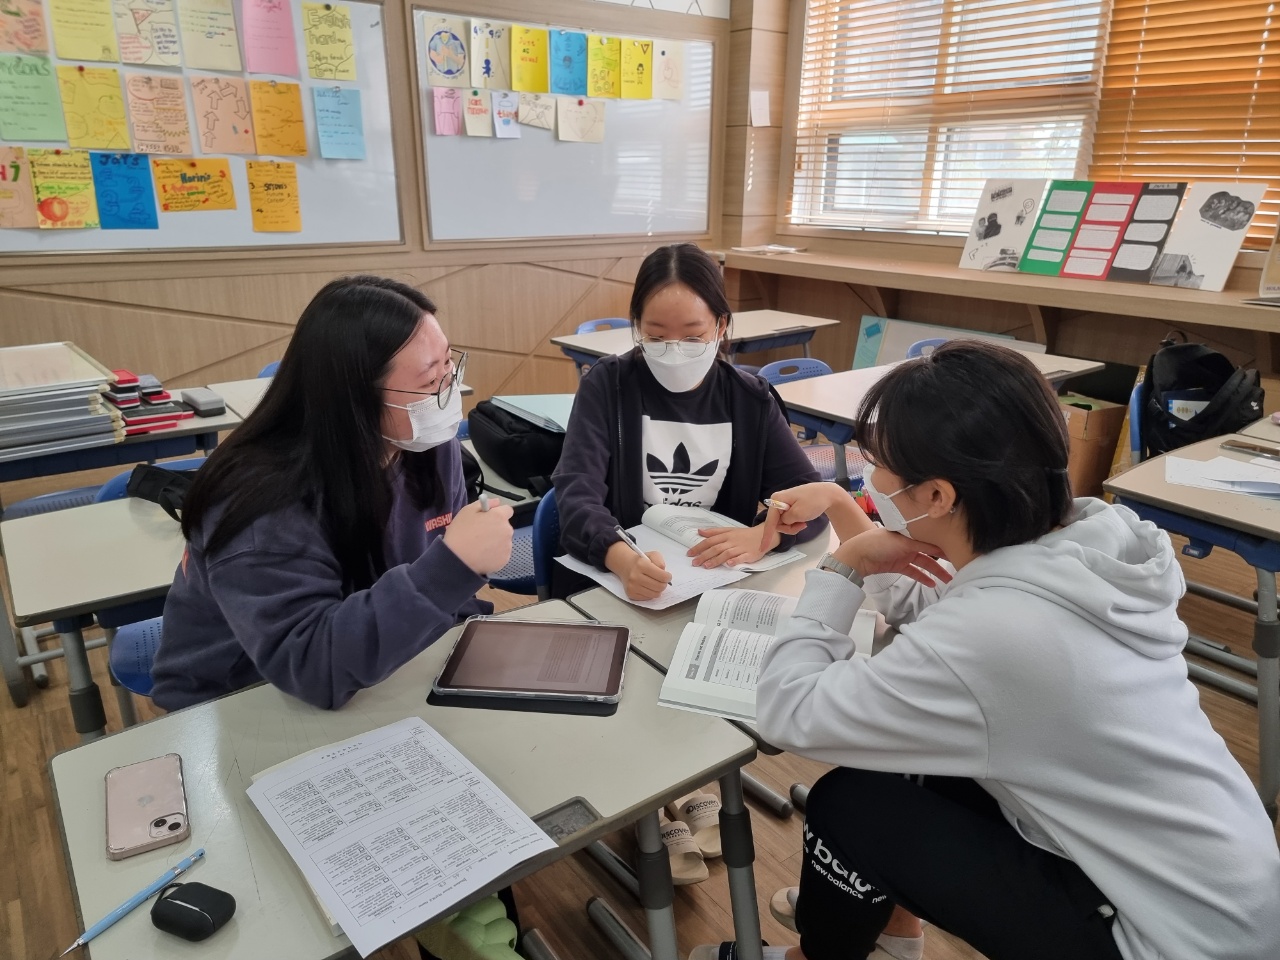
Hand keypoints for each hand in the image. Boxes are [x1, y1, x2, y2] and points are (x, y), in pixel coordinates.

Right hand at [443, 498, 514, 574]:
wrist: (457, 559)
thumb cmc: (460, 532)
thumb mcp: (467, 511)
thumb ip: (484, 504)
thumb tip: (497, 501)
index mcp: (499, 516)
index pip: (508, 510)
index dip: (498, 513)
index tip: (488, 518)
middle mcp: (507, 530)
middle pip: (505, 526)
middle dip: (496, 528)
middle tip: (481, 533)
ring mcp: (507, 546)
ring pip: (504, 540)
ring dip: (496, 541)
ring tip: (481, 546)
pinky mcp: (505, 559)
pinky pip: (502, 553)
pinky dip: (495, 553)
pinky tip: (483, 555)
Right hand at [606, 542, 671, 599]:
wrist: (625, 565)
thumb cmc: (641, 561)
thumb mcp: (652, 555)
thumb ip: (660, 562)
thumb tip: (665, 574)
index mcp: (641, 565)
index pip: (662, 576)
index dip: (668, 577)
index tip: (668, 576)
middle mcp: (635, 576)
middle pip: (659, 586)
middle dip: (664, 584)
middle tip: (662, 581)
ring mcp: (632, 586)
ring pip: (655, 594)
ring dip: (658, 590)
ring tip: (655, 583)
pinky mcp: (631, 594)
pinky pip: (648, 598)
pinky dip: (651, 593)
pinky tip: (648, 587)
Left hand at [690, 525, 778, 567]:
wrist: (764, 535)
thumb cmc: (744, 534)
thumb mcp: (729, 530)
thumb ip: (714, 532)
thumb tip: (699, 531)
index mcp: (726, 535)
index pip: (710, 541)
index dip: (699, 547)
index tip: (690, 554)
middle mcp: (732, 541)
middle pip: (716, 548)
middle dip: (704, 555)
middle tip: (694, 563)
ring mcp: (741, 548)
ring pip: (727, 553)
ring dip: (716, 560)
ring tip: (706, 566)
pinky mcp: (750, 554)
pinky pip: (742, 558)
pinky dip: (735, 561)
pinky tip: (729, 564)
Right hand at [757, 482, 846, 551]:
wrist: (828, 494)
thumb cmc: (814, 501)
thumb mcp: (799, 514)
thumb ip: (786, 521)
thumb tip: (783, 522)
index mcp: (777, 499)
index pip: (770, 521)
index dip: (766, 536)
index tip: (762, 548)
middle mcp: (777, 500)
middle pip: (776, 523)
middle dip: (788, 528)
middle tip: (802, 525)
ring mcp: (783, 504)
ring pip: (783, 523)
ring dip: (793, 526)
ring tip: (804, 522)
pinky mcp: (789, 507)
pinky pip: (788, 520)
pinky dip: (795, 523)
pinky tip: (803, 519)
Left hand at [834, 528, 952, 587]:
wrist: (857, 556)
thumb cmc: (878, 543)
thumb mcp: (902, 541)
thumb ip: (922, 544)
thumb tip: (940, 545)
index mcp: (909, 532)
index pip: (930, 538)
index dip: (944, 544)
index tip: (958, 550)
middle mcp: (908, 542)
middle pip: (930, 551)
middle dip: (943, 559)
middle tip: (959, 565)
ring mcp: (904, 554)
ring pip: (924, 563)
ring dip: (935, 572)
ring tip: (948, 580)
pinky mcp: (898, 566)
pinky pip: (914, 572)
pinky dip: (922, 578)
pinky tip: (932, 584)